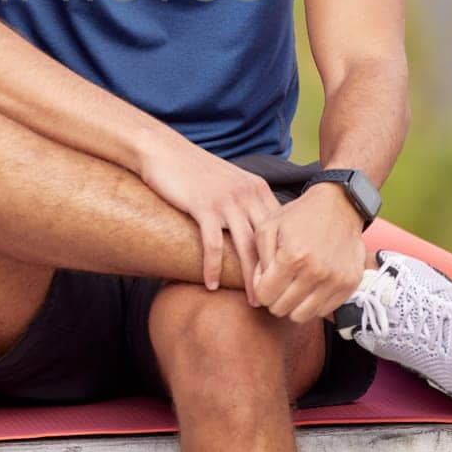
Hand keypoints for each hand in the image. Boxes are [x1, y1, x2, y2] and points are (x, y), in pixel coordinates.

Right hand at [139, 144, 281, 302]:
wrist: (164, 151)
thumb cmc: (195, 171)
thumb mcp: (230, 183)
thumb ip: (246, 203)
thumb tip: (256, 234)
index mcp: (258, 189)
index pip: (282, 230)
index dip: (286, 258)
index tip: (287, 281)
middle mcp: (248, 194)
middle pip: (269, 241)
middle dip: (275, 274)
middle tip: (275, 299)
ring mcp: (227, 200)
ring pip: (246, 247)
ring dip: (250, 278)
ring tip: (252, 300)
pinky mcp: (204, 206)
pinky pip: (213, 244)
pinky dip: (213, 268)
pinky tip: (211, 285)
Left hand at [251, 183, 366, 324]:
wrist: (339, 206)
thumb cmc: (299, 216)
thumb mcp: (268, 227)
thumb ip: (257, 259)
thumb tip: (259, 285)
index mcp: (292, 256)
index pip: (265, 296)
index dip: (261, 288)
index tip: (266, 278)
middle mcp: (315, 272)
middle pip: (281, 309)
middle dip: (275, 298)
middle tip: (280, 282)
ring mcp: (335, 280)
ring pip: (302, 316)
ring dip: (294, 305)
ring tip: (295, 286)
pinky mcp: (350, 285)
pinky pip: (324, 311)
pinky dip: (314, 303)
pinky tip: (312, 286)